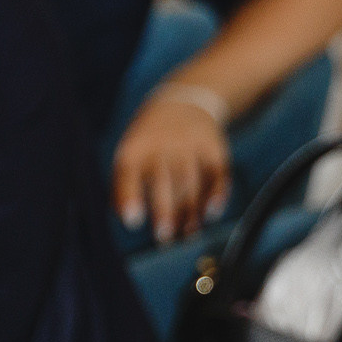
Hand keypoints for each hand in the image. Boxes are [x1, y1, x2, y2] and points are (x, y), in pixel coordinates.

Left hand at [114, 90, 230, 240]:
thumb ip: (123, 184)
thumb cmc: (149, 142)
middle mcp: (163, 145)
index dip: (129, 197)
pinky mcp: (214, 148)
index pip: (129, 173)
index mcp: (135, 148)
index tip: (132, 222)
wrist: (183, 104)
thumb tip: (124, 218)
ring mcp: (190, 145)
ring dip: (190, 212)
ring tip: (186, 234)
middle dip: (165, 211)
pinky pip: (218, 174)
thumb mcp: (130, 153)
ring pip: (191, 182)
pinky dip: (217, 195)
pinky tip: (212, 214)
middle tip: (163, 237)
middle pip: (164, 181)